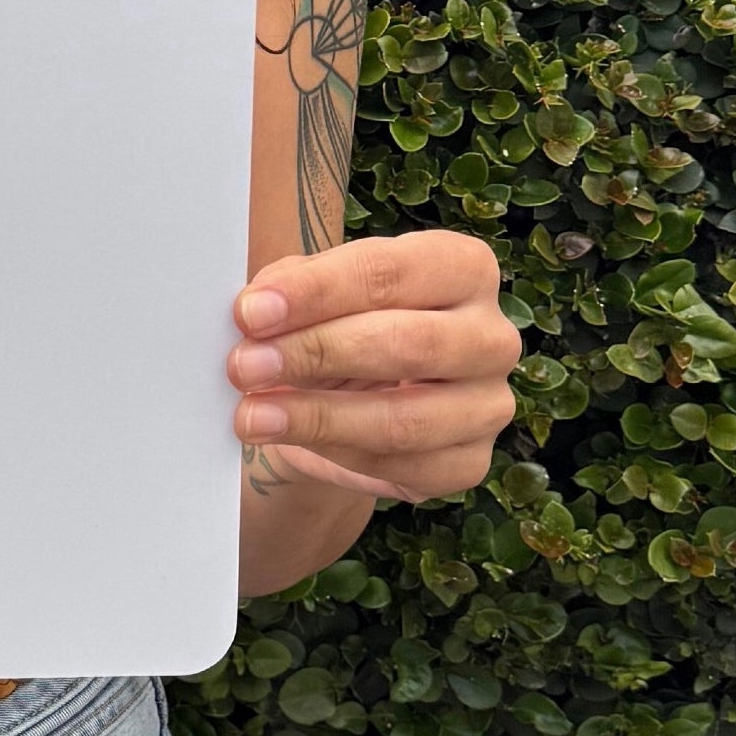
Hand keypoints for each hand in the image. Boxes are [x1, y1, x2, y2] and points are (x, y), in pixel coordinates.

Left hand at [228, 231, 519, 503]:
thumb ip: (288, 291)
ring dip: (317, 418)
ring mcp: (489, 404)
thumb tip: (256, 310)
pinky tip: (292, 441)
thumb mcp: (311, 291)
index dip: (316, 291)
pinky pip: (405, 467)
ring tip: (252, 415)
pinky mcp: (471, 463)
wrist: (348, 396)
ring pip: (406, 418)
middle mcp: (491, 335)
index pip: (390, 271)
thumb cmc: (335, 323)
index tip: (251, 312)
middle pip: (407, 343)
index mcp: (460, 268)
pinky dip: (338, 456)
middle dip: (315, 353)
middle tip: (244, 365)